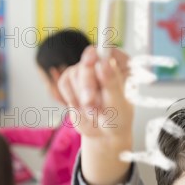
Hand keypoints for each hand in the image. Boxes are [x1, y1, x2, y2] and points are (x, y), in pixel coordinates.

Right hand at [58, 46, 133, 184]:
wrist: (104, 134)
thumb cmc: (118, 118)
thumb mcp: (118, 103)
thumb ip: (111, 83)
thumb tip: (104, 62)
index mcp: (121, 64)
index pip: (107, 50)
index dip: (98, 54)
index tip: (92, 57)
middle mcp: (102, 63)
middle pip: (87, 61)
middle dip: (86, 85)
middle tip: (90, 103)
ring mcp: (86, 71)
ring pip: (73, 73)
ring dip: (80, 97)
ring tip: (93, 112)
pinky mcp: (72, 80)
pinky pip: (63, 83)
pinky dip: (71, 99)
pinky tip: (82, 108)